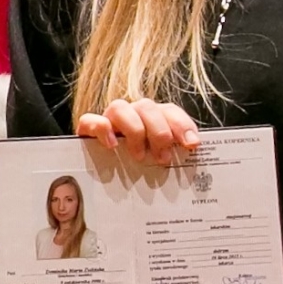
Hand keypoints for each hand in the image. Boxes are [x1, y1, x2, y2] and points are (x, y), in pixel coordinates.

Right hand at [77, 98, 199, 166]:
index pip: (169, 111)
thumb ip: (174, 157)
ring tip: (139, 156)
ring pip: (119, 108)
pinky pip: (91, 120)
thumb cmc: (137, 169)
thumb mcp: (158, 162)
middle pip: (147, 107)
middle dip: (159, 132)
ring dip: (134, 130)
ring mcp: (109, 120)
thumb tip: (194, 156)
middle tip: (162, 158)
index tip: (192, 145)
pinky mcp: (88, 129)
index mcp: (153, 118)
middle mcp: (132, 114)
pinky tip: (112, 145)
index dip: (182, 125)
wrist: (103, 176)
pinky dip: (102, 129)